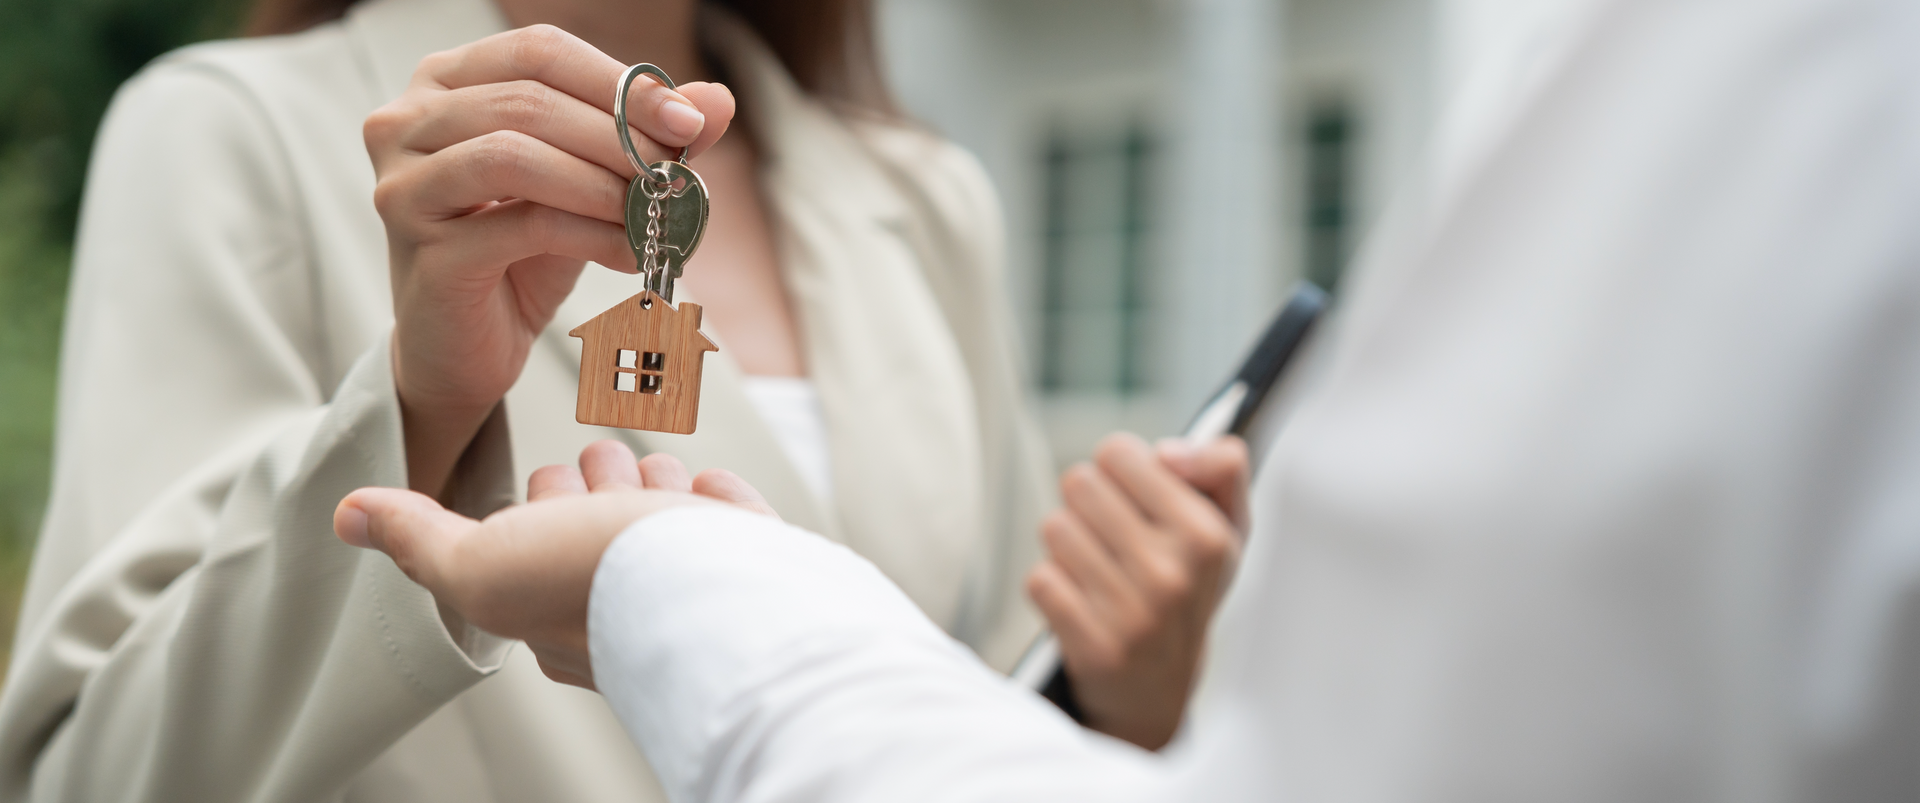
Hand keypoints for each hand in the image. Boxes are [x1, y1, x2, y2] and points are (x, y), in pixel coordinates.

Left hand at [333, 440, 774, 688]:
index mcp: (555, 616)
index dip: (539, 503)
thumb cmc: (594, 585)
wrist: (712, 593)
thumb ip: (419, 538)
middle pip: (602, 520)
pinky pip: (730, 521)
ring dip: (655, 485)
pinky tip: (708, 495)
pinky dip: (717, 503)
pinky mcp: (752, 566)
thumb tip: (349, 514)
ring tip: (654, 479)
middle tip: (604, 474)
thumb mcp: (479, 561)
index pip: (539, 540)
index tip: (548, 485)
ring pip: (664, 514)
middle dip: (599, 484)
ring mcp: (691, 585)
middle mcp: (623, 606)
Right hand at [364, 25, 736, 496]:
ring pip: (516, 154)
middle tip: (678, 172)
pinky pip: (524, 223)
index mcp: (444, 83)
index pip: (539, 51)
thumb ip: (644, 137)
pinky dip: (592, 234)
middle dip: (620, 136)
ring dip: (603, 183)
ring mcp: (403, 183)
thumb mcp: (588, 183)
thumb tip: (716, 99)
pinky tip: (630, 253)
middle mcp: (406, 122)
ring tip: (653, 214)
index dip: (621, 83)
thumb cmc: (520, 254)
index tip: (690, 123)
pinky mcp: (422, 247)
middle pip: (529, 99)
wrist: (465, 347)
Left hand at [1025, 433, 1249, 749]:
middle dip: (1088, 503)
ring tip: (1097, 570)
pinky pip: (1039, 579)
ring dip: (1067, 545)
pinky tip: (1081, 602)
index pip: (1118, 452)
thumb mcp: (1227, 525)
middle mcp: (1172, 574)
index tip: (1136, 499)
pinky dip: (1052, 586)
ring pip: (1054, 527)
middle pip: (1078, 483)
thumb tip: (1166, 452)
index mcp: (1205, 534)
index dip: (1119, 470)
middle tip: (1111, 537)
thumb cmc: (1188, 587)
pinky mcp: (1093, 645)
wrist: (1161, 688)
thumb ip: (1221, 466)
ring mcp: (1132, 613)